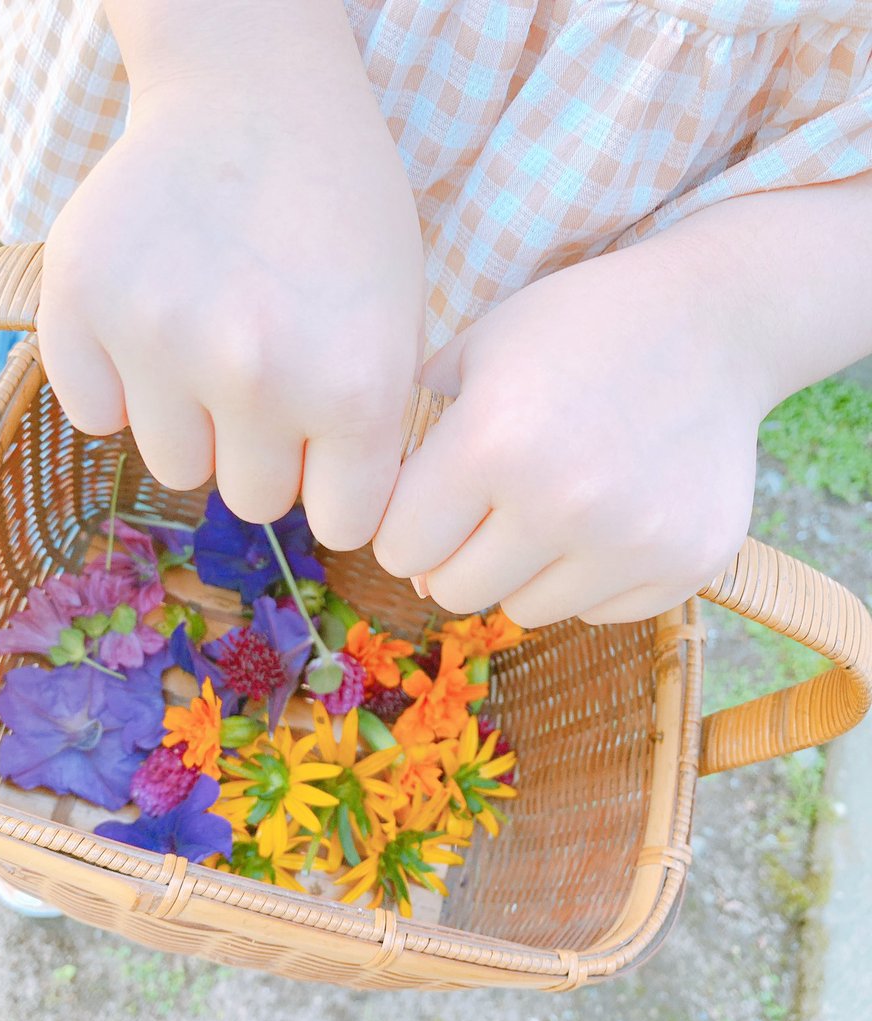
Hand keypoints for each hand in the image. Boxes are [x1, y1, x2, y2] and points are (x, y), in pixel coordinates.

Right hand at [38, 0, 424, 549]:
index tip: (328, 451)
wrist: (256, 94)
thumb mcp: (401, 323)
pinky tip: (153, 323)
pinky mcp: (80, 305)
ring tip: (211, 341)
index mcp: (355, 388)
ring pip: (175, 466)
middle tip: (268, 378)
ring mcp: (160, 340)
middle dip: (264, 453)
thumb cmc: (345, 215)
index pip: (339, 523)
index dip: (335, 488)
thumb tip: (332, 518)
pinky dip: (119, 384)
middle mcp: (257, 376)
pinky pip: (96, 413)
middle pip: (251, 501)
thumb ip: (370, 432)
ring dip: (194, 423)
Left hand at [373, 239, 773, 626]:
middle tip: (488, 510)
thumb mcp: (477, 349)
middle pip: (454, 593)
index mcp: (493, 442)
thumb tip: (389, 539)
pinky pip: (595, 612)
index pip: (401, 549)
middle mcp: (562, 503)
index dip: (406, 526)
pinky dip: (589, 578)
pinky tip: (612, 514)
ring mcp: (632, 542)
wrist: (716, 324)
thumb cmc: (579, 330)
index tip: (429, 504)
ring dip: (522, 571)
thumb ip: (412, 437)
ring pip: (523, 611)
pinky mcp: (686, 566)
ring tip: (556, 503)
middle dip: (455, 556)